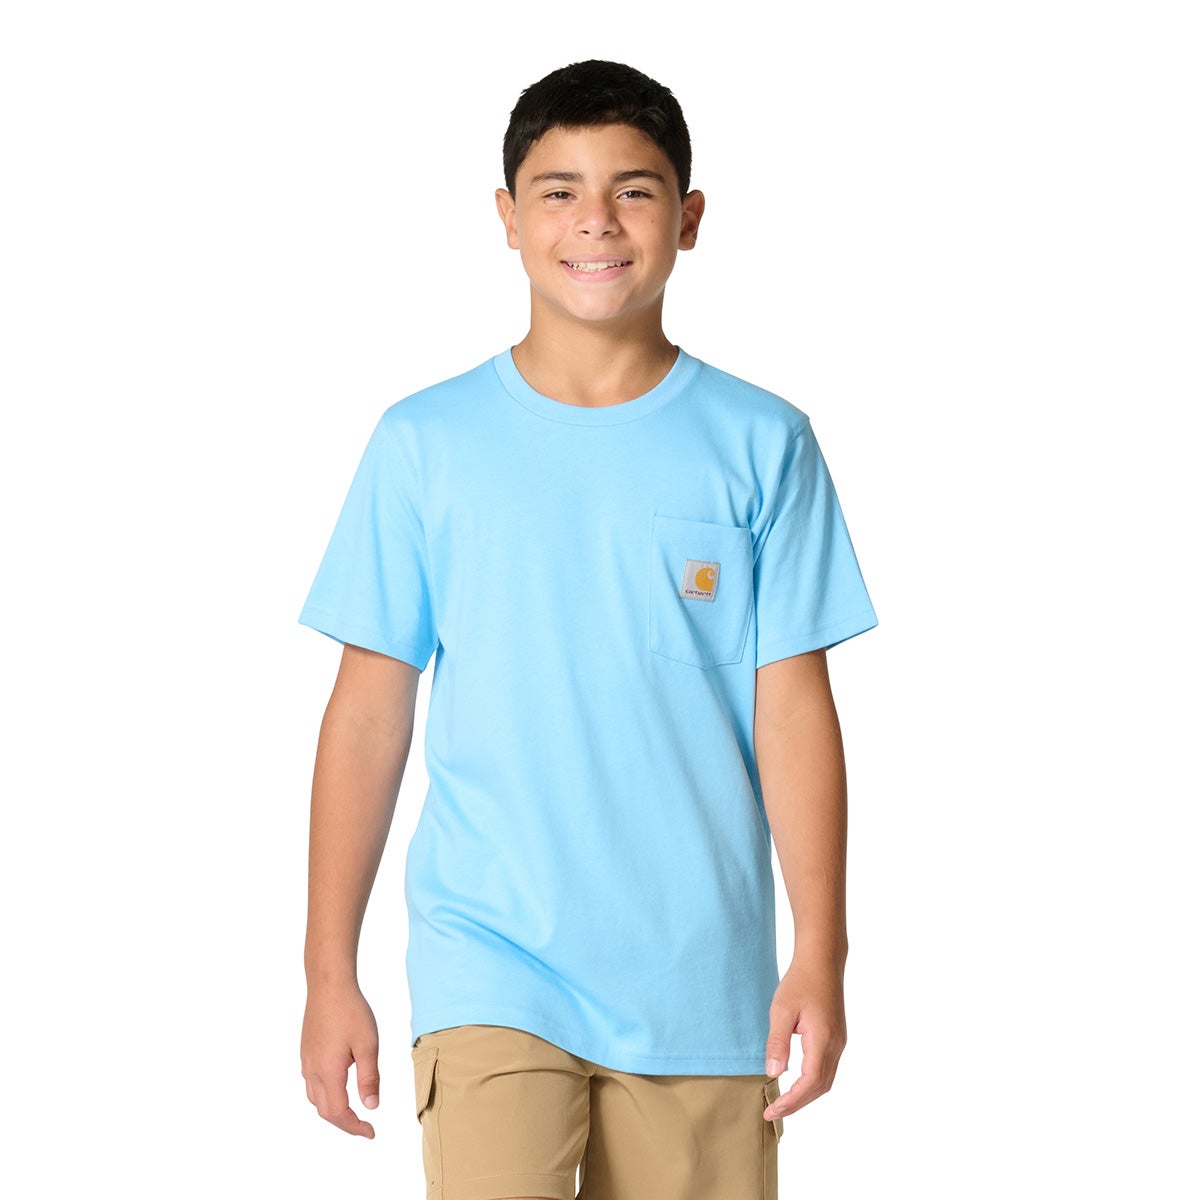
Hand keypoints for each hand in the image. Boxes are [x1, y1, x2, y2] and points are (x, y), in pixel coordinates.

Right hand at [301, 981, 380, 1137]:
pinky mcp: (306, 1052)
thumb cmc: (351, 1011)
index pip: (338, 1113)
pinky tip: (339, 1087)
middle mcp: (313, 1070)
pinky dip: (325, 1096)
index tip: (371, 1132)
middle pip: (325, 1110)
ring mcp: (306, 1061)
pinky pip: (312, 1084)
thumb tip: (372, 1106)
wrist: (328, 985)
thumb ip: (369, 1077)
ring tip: (353, 1111)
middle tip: (365, 1126)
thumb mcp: (368, 1044)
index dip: (354, 1127)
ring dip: (333, 1111)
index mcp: (328, 1072)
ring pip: (315, 1099)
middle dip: (344, 1123)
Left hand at [762, 953, 846, 1120]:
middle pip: (820, 1087)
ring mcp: (839, 1042)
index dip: (791, 1100)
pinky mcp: (837, 1038)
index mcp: (822, 1039)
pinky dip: (812, 1082)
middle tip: (773, 1111)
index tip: (772, 1109)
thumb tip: (772, 1073)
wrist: (822, 961)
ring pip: (825, 1080)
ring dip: (806, 1095)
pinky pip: (827, 1069)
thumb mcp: (781, 1010)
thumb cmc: (800, 982)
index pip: (809, 1082)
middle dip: (797, 1103)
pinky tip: (797, 1081)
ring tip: (783, 1101)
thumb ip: (777, 1043)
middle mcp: (835, 1045)